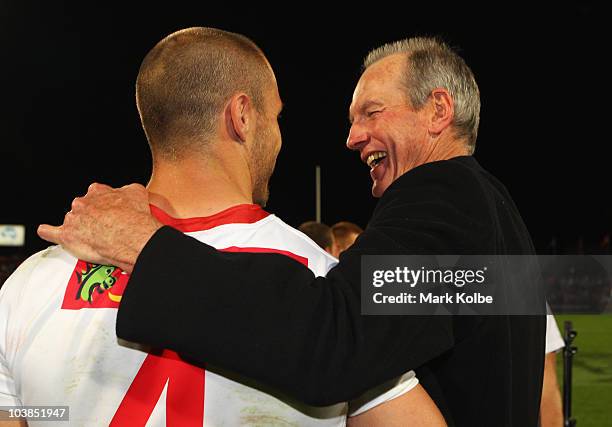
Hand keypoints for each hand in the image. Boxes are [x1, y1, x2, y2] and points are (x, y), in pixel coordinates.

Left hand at [37, 183, 162, 272]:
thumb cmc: (135, 219)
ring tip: (94, 238)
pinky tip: (49, 232)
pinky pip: (50, 232)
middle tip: (106, 227)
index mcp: (98, 191)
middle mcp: (83, 203)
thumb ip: (126, 190)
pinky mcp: (67, 236)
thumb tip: (126, 193)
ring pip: (71, 221)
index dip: (105, 205)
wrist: (131, 238)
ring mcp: (73, 219)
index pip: (96, 194)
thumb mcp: (137, 193)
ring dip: (79, 227)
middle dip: (92, 216)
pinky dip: (49, 232)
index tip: (110, 212)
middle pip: (83, 208)